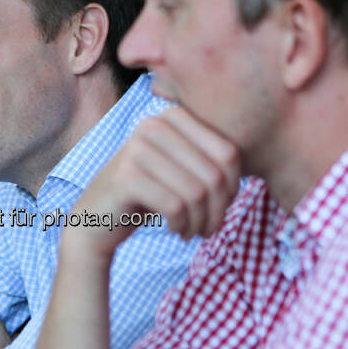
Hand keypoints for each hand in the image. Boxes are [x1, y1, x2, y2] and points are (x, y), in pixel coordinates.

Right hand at [65, 106, 240, 259]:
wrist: (95, 219)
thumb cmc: (148, 196)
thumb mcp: (181, 169)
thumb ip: (212, 160)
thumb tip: (252, 168)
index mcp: (172, 116)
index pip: (229, 153)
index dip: (234, 188)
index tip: (220, 208)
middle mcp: (153, 124)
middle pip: (214, 174)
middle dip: (217, 211)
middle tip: (207, 229)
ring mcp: (136, 148)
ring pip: (197, 193)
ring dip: (201, 222)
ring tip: (193, 232)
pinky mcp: (126, 176)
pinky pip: (175, 206)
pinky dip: (182, 226)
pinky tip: (175, 230)